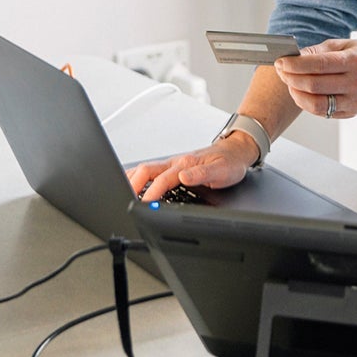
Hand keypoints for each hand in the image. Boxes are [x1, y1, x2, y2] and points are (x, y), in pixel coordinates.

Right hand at [126, 131, 260, 202]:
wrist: (236, 151)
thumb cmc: (230, 162)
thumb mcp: (222, 171)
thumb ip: (202, 174)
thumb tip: (184, 177)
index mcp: (186, 164)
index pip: (163, 180)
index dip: (152, 193)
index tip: (143, 205)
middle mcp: (176, 162)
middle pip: (146, 170)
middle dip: (133, 183)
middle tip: (123, 197)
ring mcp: (173, 164)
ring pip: (146, 169)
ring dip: (132, 178)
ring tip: (121, 190)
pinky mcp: (173, 167)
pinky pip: (151, 170)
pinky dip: (138, 176)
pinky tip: (133, 183)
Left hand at [274, 39, 356, 119]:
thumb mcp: (344, 45)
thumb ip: (317, 51)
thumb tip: (293, 57)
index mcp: (356, 61)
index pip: (319, 65)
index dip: (295, 64)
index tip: (280, 61)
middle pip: (314, 86)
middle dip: (291, 78)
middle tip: (281, 70)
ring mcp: (355, 101)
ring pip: (316, 104)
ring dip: (296, 93)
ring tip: (290, 82)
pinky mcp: (351, 113)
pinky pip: (322, 112)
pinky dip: (306, 102)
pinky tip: (302, 92)